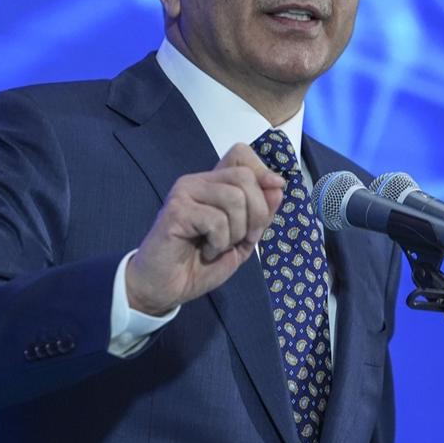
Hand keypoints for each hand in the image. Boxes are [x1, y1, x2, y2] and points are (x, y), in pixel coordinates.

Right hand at [125, 143, 285, 314]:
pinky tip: (205, 251)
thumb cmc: (200, 264)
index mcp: (213, 184)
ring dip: (236, 232)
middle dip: (256, 213)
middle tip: (242, 239)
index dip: (262, 170)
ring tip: (218, 246)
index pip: (240, 154)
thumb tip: (278, 185)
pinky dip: (219, 242)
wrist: (166, 288)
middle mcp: (198, 181)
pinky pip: (216, 219)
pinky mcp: (176, 210)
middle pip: (245, 177)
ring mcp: (184, 193)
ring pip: (234, 198)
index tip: (274, 190)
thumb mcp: (242, 240)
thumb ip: (261, 214)